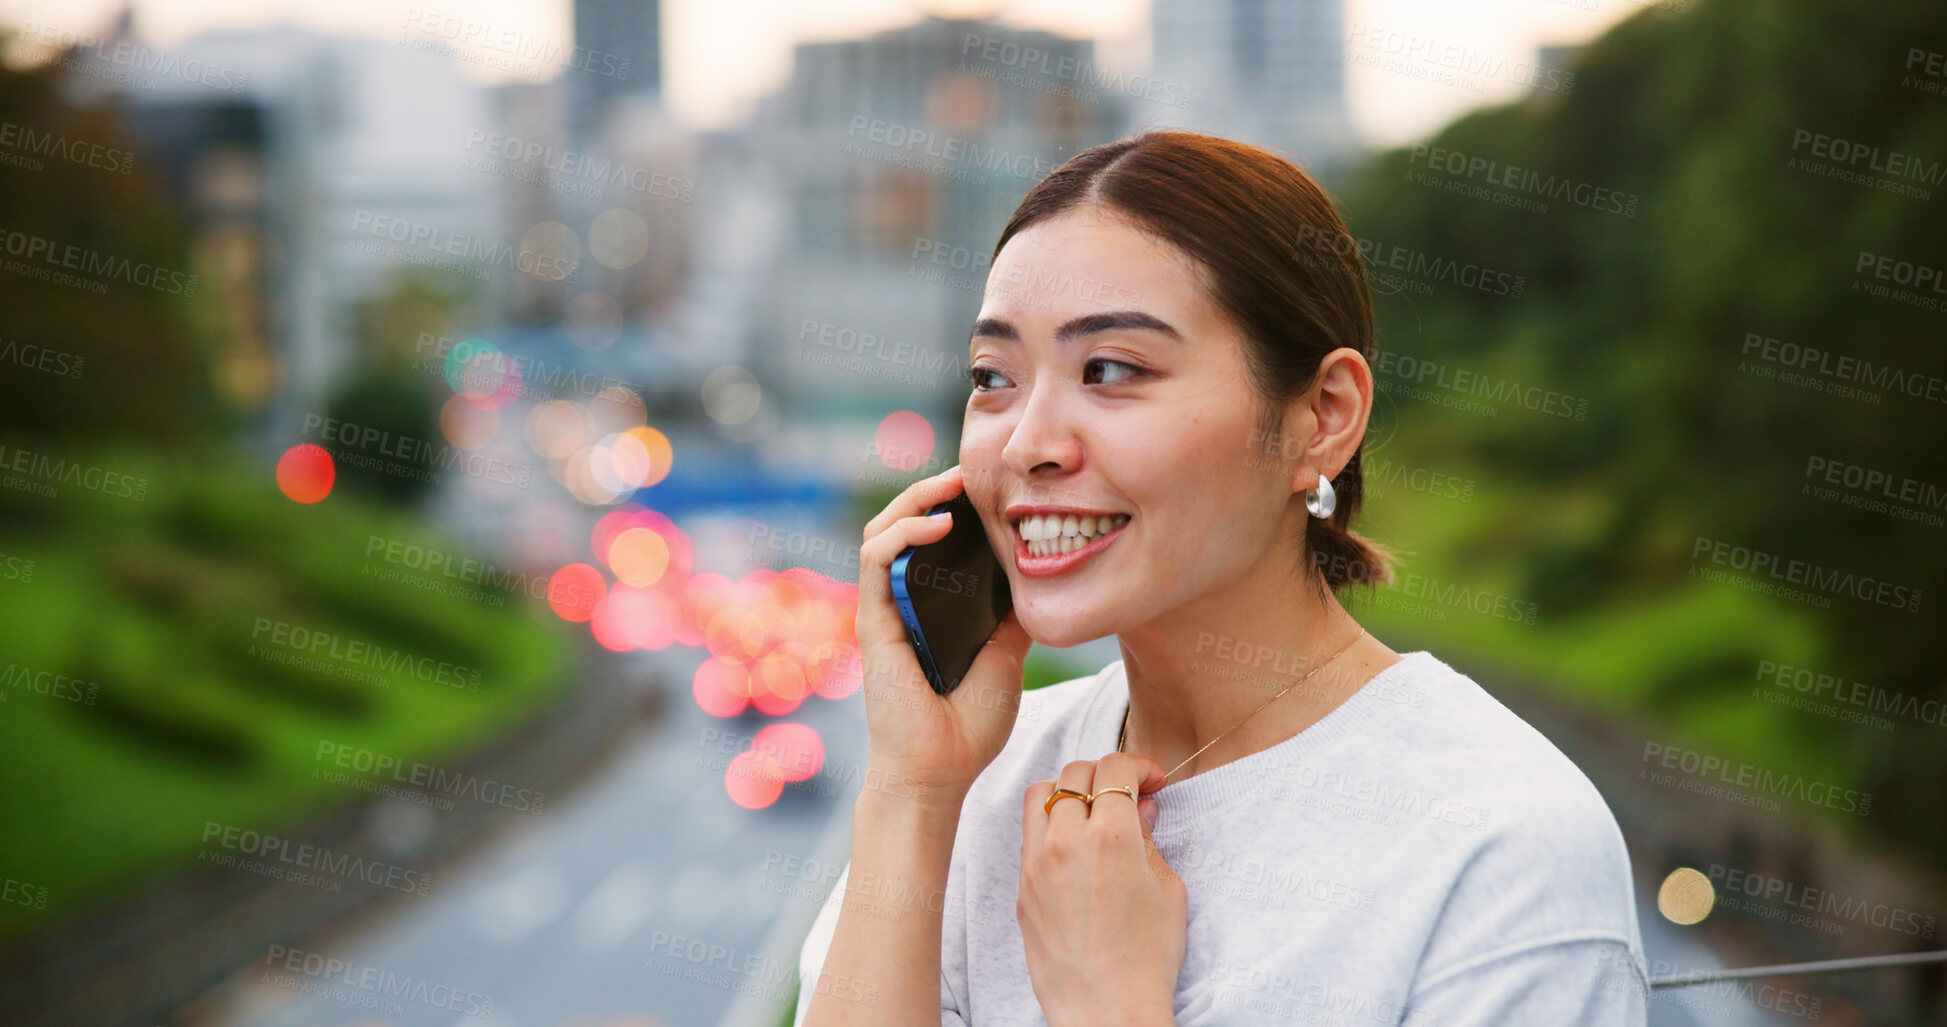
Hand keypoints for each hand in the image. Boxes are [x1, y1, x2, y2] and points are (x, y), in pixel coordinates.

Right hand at [854, 464, 1033, 806]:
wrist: (939, 774)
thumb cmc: (968, 727)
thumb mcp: (1006, 658)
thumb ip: (1012, 617)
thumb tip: (1040, 578)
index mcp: (929, 610)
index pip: (933, 542)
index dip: (955, 508)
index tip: (991, 488)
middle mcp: (900, 604)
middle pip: (904, 527)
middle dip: (933, 491)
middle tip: (972, 473)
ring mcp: (882, 610)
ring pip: (882, 531)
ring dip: (915, 498)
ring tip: (954, 484)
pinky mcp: (872, 621)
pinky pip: (876, 558)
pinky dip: (904, 531)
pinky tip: (940, 521)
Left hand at [1019, 753, 1187, 1026]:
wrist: (1106, 1009)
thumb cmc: (1147, 958)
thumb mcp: (1167, 892)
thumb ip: (1150, 840)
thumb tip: (1140, 808)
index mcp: (1110, 836)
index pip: (1114, 767)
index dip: (1139, 765)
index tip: (1152, 782)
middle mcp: (1065, 841)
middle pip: (1074, 773)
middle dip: (1105, 773)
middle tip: (1127, 793)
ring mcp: (1036, 864)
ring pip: (1040, 794)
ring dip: (1068, 791)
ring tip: (1092, 812)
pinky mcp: (1021, 888)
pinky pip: (1029, 835)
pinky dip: (1050, 825)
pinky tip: (1073, 847)